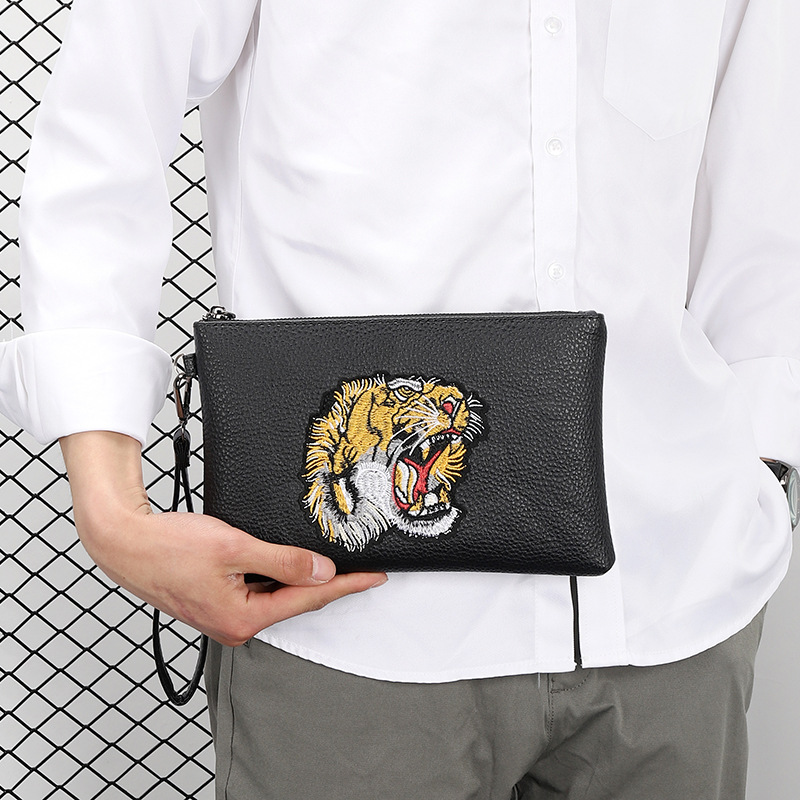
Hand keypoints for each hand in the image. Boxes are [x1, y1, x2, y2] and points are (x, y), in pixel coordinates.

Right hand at [60, 431, 386, 645]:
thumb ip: (282, 561)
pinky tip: (287, 563)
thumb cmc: (168, 547)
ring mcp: (224, 615)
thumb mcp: (235, 548)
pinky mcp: (217, 601)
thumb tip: (321, 571)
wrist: (125, 542)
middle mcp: (235, 625)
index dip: (346, 585)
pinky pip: (258, 590)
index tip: (374, 578)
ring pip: (276, 595)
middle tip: (361, 568)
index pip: (308, 599)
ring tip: (328, 561)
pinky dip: (275, 575)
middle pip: (295, 601)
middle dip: (327, 583)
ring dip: (299, 578)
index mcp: (242, 619)